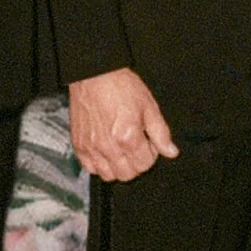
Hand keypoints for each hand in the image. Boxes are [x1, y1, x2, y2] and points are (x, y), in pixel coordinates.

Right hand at [69, 67, 178, 181]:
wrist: (95, 75)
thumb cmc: (120, 86)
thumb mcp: (149, 106)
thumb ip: (161, 133)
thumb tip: (171, 151)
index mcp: (128, 137)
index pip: (145, 164)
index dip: (150, 154)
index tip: (148, 143)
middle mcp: (108, 146)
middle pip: (127, 174)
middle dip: (136, 163)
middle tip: (136, 147)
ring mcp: (91, 147)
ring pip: (108, 175)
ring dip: (118, 167)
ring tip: (121, 150)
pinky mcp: (79, 145)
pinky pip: (89, 168)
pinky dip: (99, 164)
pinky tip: (106, 150)